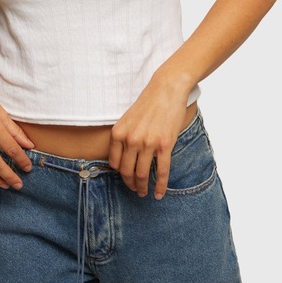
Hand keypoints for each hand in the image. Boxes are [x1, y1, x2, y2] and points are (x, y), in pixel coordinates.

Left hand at [108, 74, 191, 199]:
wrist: (167, 89)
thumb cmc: (148, 103)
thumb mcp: (128, 119)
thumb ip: (124, 137)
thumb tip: (124, 158)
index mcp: (119, 133)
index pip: (115, 163)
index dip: (120, 175)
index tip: (125, 179)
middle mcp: (131, 139)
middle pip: (127, 172)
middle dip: (131, 184)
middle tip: (135, 190)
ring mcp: (148, 143)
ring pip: (142, 174)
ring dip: (143, 188)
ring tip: (145, 193)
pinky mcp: (165, 145)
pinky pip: (162, 171)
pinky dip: (161, 186)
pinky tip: (159, 193)